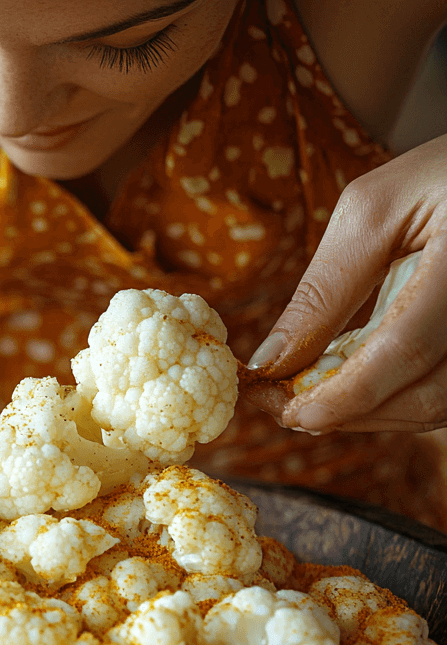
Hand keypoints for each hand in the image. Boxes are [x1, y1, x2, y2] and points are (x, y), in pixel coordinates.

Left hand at [242, 133, 446, 433]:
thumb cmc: (442, 176)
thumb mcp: (373, 210)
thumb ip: (325, 289)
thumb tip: (270, 361)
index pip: (406, 350)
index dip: (344, 395)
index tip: (288, 412)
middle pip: (426, 397)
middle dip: (348, 413)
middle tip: (282, 407)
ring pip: (438, 407)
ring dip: (369, 414)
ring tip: (308, 396)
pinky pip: (444, 392)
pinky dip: (394, 400)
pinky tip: (352, 384)